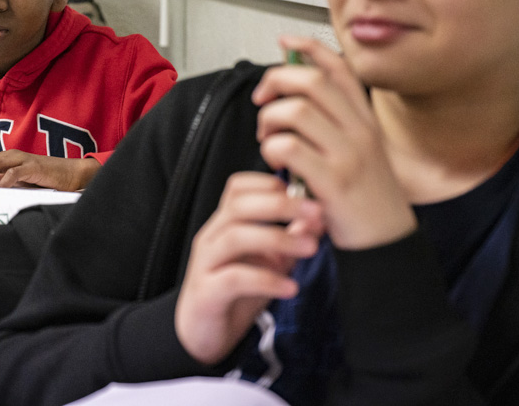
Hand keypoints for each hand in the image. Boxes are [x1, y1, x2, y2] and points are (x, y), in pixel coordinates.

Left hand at [0, 151, 98, 190]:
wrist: (70, 174)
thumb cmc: (45, 179)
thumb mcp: (19, 182)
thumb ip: (3, 183)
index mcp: (6, 159)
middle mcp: (12, 156)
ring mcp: (23, 160)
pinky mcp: (34, 167)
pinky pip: (16, 171)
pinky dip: (6, 180)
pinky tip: (0, 189)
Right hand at [175, 173, 322, 365]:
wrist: (202, 335)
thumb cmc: (236, 294)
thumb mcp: (268, 263)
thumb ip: (289, 240)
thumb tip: (316, 219)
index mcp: (224, 225)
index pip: (237, 188)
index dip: (269, 183)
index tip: (304, 193)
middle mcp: (212, 238)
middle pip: (238, 206)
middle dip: (280, 205)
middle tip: (317, 213)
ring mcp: (206, 263)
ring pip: (235, 237)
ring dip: (278, 239)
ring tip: (311, 248)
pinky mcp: (207, 292)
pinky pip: (235, 278)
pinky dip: (266, 280)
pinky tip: (291, 287)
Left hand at [252, 37, 415, 249]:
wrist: (386, 243)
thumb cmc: (363, 196)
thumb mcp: (358, 150)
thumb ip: (333, 122)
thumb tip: (293, 93)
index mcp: (365, 119)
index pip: (339, 68)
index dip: (309, 47)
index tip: (284, 43)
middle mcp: (360, 131)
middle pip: (312, 81)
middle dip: (277, 81)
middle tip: (262, 100)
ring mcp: (348, 155)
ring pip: (296, 111)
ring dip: (269, 119)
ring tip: (267, 137)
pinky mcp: (332, 181)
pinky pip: (289, 148)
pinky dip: (271, 149)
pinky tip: (274, 161)